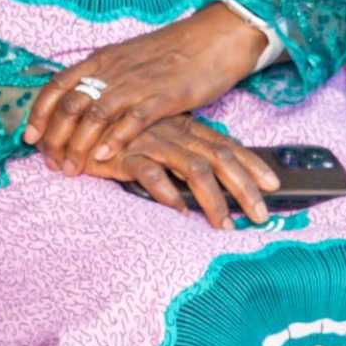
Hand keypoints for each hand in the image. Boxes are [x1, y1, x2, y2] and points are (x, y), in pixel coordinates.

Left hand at [26, 5, 275, 170]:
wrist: (213, 38)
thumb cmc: (171, 52)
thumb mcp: (127, 58)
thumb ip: (104, 77)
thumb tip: (83, 98)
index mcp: (101, 60)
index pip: (56, 86)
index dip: (38, 113)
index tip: (28, 137)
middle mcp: (112, 71)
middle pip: (69, 106)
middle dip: (54, 137)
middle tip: (49, 162)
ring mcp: (136, 83)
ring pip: (93, 116)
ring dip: (77, 145)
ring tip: (71, 168)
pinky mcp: (163, 97)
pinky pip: (131, 121)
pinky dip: (113, 141)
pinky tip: (102, 158)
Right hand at [88, 116, 283, 228]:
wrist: (71, 120)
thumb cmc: (116, 134)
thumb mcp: (155, 138)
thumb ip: (181, 152)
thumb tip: (210, 178)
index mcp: (184, 127)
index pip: (226, 145)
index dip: (252, 164)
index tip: (274, 185)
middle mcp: (173, 133)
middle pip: (219, 158)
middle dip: (244, 188)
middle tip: (260, 216)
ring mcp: (150, 142)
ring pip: (192, 168)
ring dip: (212, 198)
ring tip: (223, 225)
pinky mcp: (123, 154)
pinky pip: (149, 172)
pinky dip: (166, 191)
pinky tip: (178, 210)